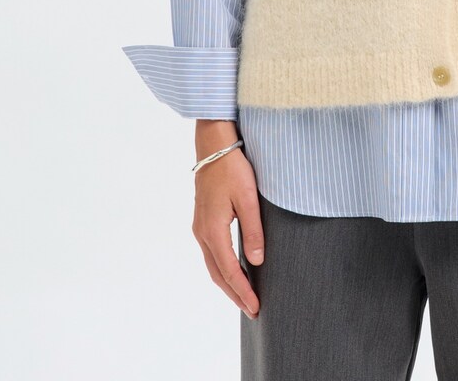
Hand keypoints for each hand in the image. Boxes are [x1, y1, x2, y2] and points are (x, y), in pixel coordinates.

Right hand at [192, 127, 263, 318]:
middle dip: (234, 294)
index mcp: (213, 230)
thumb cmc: (232, 168)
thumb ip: (253, 230)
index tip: (255, 307)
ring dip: (227, 283)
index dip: (242, 291)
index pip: (229, 270)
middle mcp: (203, 233)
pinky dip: (222, 268)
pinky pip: (212, 253)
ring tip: (244, 297)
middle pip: (217, 274)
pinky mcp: (203, 220)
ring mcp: (200, 227)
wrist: (214, 146)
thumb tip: (256, 261)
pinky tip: (233, 270)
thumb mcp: (248, 198)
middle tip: (252, 310)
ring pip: (213, 265)